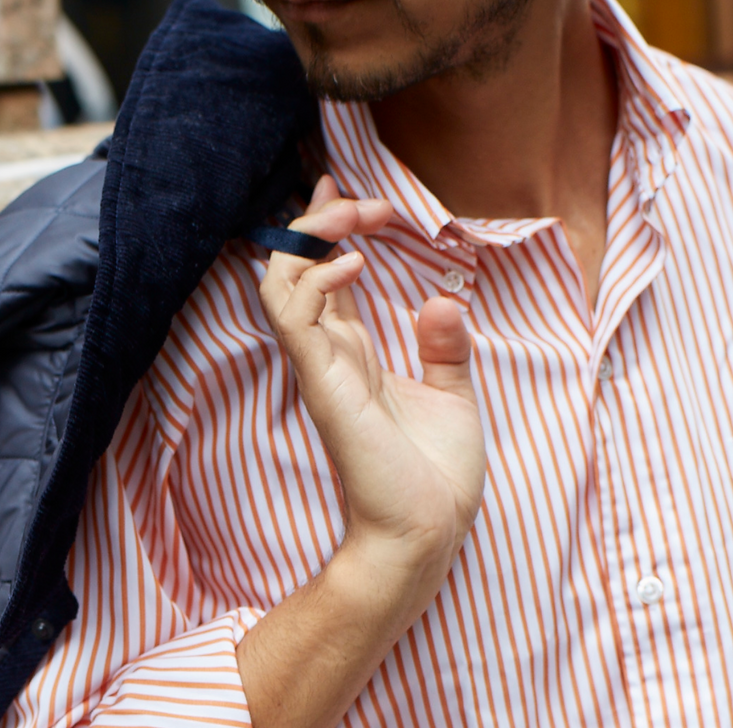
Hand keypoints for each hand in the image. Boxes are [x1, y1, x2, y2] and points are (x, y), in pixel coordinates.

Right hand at [259, 177, 485, 612]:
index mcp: (355, 359)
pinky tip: (357, 261)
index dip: (327, 228)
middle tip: (360, 199)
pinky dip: (317, 276)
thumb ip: (445, 348)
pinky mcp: (324, 385)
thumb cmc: (434, 480)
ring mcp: (321, 371)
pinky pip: (295, 315)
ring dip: (312, 236)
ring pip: (280, 282)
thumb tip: (443, 298)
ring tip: (356, 218)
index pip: (323, 278)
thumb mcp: (452, 397)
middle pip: (294, 269)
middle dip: (319, 219)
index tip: (349, 190)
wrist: (427, 532)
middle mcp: (329, 359)